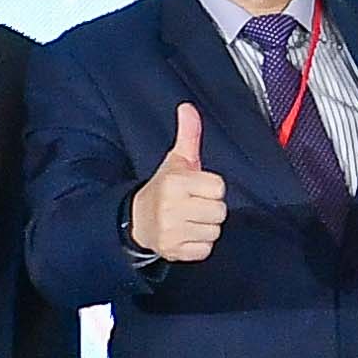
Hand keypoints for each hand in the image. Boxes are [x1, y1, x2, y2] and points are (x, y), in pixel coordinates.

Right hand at [132, 102, 227, 266]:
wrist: (137, 220)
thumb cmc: (164, 188)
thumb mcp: (176, 160)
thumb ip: (188, 135)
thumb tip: (188, 107)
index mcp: (175, 183)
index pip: (218, 187)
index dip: (211, 188)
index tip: (196, 188)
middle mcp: (171, 208)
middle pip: (220, 211)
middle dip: (210, 208)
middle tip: (193, 204)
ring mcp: (171, 232)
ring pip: (214, 231)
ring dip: (205, 227)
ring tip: (189, 219)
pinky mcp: (174, 251)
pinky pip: (205, 250)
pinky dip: (199, 244)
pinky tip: (186, 234)